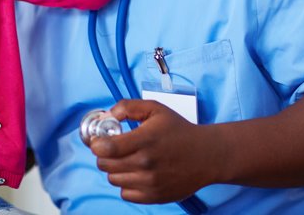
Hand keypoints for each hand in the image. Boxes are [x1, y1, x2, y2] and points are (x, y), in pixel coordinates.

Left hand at [90, 99, 210, 203]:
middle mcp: (146, 164)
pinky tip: (136, 173)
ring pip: (113, 179)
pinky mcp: (154, 196)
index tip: (100, 140)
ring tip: (128, 159)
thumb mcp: (155, 109)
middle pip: (105, 165)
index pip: (105, 148)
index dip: (97, 143)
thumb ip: (128, 107)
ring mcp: (150, 182)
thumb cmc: (179, 130)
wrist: (207, 155)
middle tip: (113, 148)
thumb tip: (108, 115)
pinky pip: (125, 194)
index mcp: (144, 140)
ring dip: (115, 169)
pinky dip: (126, 184)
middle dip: (104, 155)